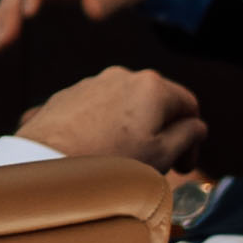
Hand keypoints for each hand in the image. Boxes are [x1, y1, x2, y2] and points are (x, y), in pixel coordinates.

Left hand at [14, 68, 210, 168]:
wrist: (46, 165)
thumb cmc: (109, 162)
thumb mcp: (162, 155)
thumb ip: (188, 136)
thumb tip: (196, 126)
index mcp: (152, 86)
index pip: (188, 106)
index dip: (193, 139)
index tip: (184, 166)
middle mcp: (121, 76)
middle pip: (156, 104)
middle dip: (163, 133)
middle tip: (160, 166)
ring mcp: (90, 84)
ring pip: (124, 107)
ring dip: (132, 130)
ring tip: (125, 162)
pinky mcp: (65, 96)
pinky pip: (96, 111)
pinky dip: (104, 129)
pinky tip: (97, 154)